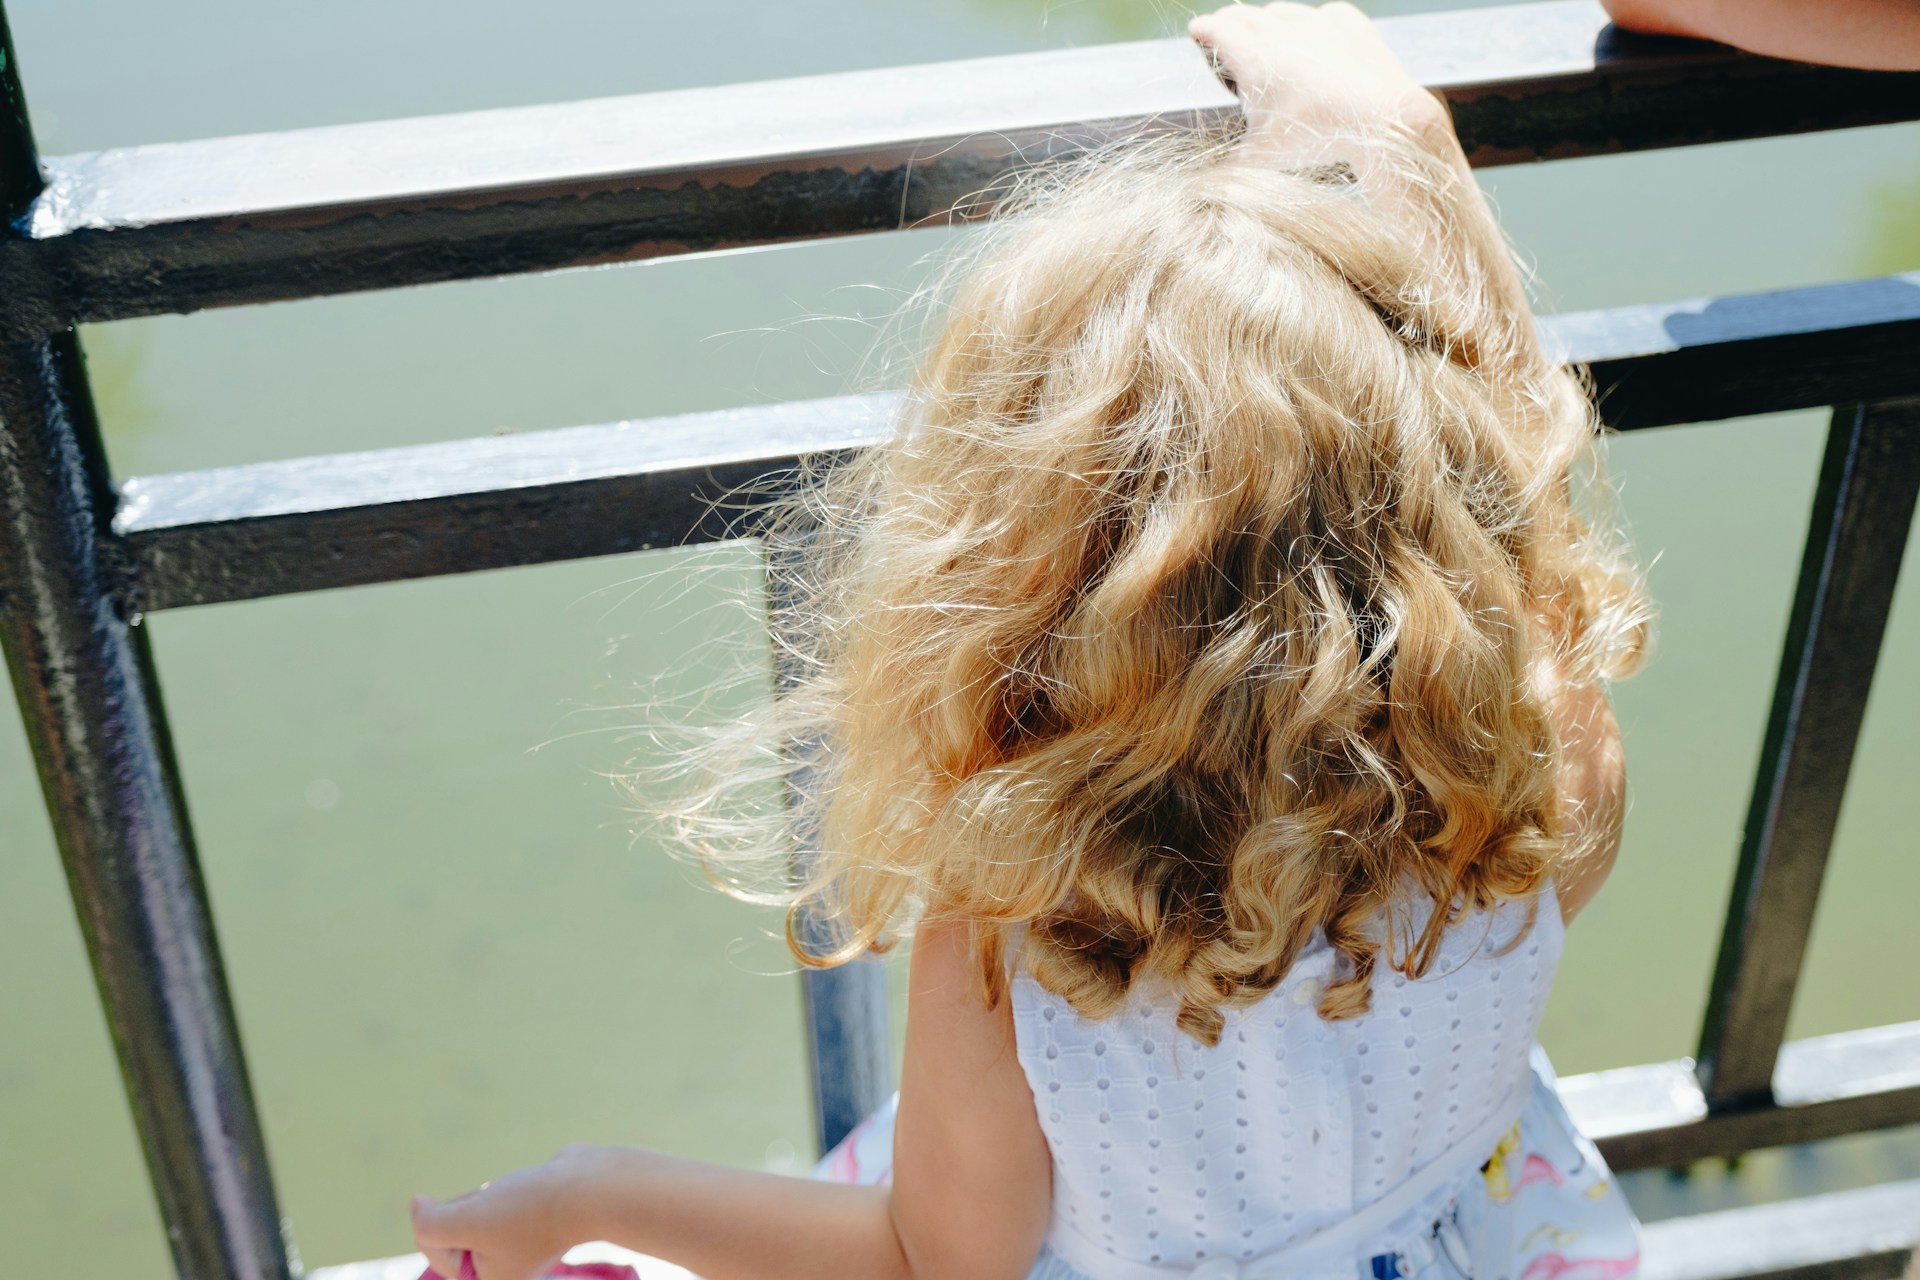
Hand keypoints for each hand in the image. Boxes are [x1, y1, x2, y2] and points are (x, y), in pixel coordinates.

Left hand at [412, 1145, 606, 1279]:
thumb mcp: (468, 1220)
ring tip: (515, 1192)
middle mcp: (505, 1266)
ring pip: (480, 1211)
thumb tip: (418, 1205)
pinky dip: (508, 1188)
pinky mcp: (535, 1215)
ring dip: (488, 1195)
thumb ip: (429, 1223)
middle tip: (497, 1202)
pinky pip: (503, 1200)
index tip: (458, 1205)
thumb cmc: (533, 1209)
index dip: (436, 1221)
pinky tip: (528, 1186)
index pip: (437, 1250)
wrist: (595, 1187)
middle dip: (470, 1206)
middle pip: (459, 1230)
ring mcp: (522, 1240)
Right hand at [1188, 3, 1445, 144]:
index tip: (1197, 30)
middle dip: (1230, 21)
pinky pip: (1323, 15)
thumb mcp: (1262, 158)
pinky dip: (1312, 24)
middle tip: (1224, 27)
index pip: (1217, 30)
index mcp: (1253, 57)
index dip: (1203, 30)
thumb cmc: (1317, 137)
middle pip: (1245, 14)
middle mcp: (1282, 31)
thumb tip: (1208, 181)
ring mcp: (1317, 22)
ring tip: (1266, 30)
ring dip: (1269, 19)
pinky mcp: (1349, 22)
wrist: (1381, 119)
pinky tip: (1313, 35)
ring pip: (1283, 10)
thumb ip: (1230, 163)